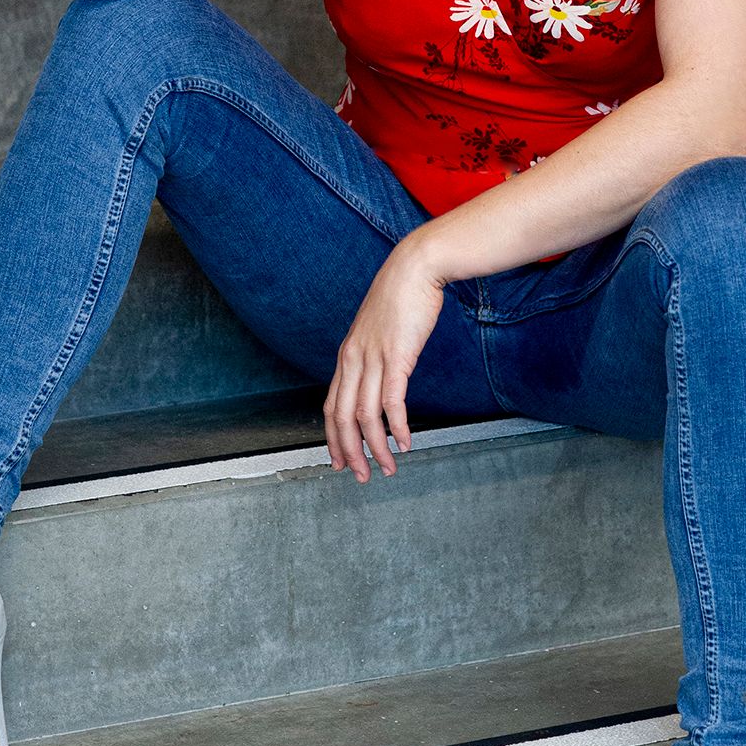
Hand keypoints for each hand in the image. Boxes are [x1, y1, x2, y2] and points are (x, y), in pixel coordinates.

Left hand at [324, 239, 446, 481]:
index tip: (340, 461)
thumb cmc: (401, 298)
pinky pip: (391, 402)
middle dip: (350, 452)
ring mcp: (373, 358)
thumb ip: (375, 356)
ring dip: (376, 447)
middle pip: (342, 418)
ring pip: (365, 416)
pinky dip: (397, 427)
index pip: (331, 406)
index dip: (334, 438)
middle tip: (360, 476)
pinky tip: (406, 442)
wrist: (415, 268)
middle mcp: (353, 360)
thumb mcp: (379, 331)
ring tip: (387, 467)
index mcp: (346, 356)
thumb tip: (381, 379)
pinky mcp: (396, 357)